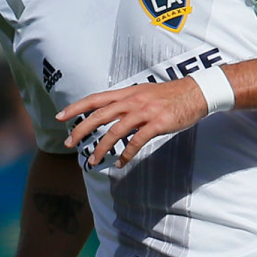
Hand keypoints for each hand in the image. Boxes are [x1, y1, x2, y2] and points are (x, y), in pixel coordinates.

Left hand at [57, 77, 206, 167]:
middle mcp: (131, 101)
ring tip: (92, 161)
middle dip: (81, 130)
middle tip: (68, 143)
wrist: (196, 93)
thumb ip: (124, 101)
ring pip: (115, 131)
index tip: (60, 117)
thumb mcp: (142, 92)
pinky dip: (126, 154)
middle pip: (99, 116)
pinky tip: (119, 163)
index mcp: (126, 93)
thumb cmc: (168, 95)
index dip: (76, 108)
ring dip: (101, 148)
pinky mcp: (157, 123)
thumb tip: (107, 110)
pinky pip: (137, 141)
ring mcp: (144, 112)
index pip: (94, 99)